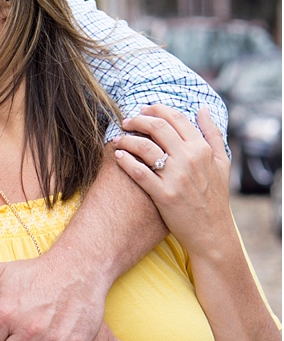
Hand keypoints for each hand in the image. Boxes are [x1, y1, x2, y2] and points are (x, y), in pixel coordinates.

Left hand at [112, 105, 234, 258]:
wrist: (212, 232)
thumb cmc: (216, 196)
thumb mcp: (222, 162)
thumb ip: (213, 134)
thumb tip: (202, 109)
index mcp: (202, 149)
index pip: (176, 118)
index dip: (156, 110)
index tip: (143, 110)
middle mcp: (190, 159)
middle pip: (157, 128)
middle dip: (137, 120)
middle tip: (126, 122)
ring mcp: (176, 177)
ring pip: (144, 147)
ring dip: (127, 139)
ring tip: (118, 139)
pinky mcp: (164, 195)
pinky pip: (138, 172)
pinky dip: (125, 161)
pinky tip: (118, 156)